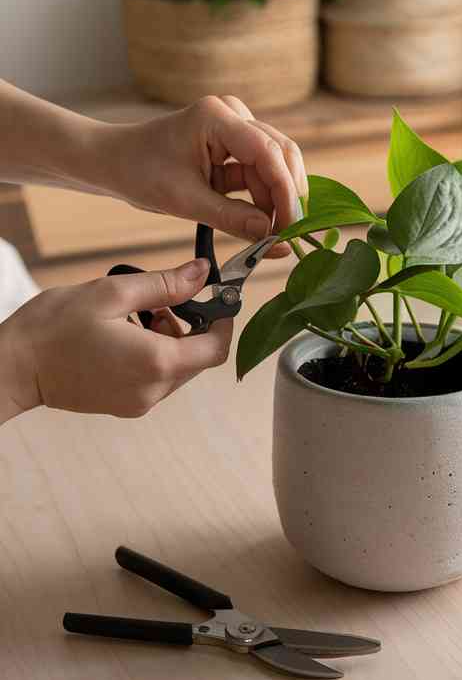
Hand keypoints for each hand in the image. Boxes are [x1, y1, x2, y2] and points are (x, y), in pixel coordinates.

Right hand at [0, 259, 230, 422]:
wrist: (14, 367)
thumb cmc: (54, 328)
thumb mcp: (112, 293)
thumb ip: (164, 285)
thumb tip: (202, 273)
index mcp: (157, 362)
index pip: (216, 349)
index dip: (223, 322)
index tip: (214, 299)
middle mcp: (154, 390)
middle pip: (198, 359)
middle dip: (190, 326)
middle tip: (159, 302)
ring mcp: (139, 403)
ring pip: (178, 368)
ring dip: (170, 340)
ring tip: (135, 317)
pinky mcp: (126, 406)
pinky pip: (157, 379)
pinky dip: (153, 355)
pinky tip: (125, 336)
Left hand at [99, 95, 307, 254]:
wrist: (113, 161)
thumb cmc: (138, 171)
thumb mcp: (184, 201)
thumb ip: (233, 219)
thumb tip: (273, 239)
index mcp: (217, 117)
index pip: (269, 152)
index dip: (286, 192)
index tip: (292, 227)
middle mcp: (233, 115)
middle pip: (281, 155)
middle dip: (287, 196)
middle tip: (290, 235)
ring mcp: (235, 128)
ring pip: (274, 167)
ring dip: (275, 201)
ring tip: (274, 236)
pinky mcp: (234, 146)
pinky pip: (260, 174)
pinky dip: (263, 200)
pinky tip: (264, 224)